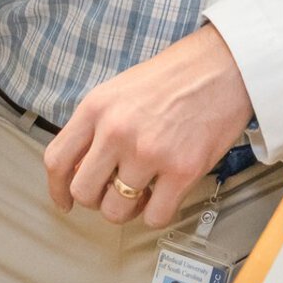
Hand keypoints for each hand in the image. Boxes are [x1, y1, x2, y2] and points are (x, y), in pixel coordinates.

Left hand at [46, 24, 253, 227]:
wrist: (225, 66)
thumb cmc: (177, 76)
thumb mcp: (121, 90)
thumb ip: (98, 125)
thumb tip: (85, 168)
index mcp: (97, 108)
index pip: (57, 160)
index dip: (57, 189)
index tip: (66, 201)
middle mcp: (117, 131)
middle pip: (84, 192)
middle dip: (97, 200)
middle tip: (114, 193)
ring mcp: (149, 153)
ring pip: (117, 210)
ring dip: (128, 210)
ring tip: (144, 193)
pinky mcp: (182, 170)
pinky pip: (155, 216)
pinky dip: (157, 214)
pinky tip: (165, 196)